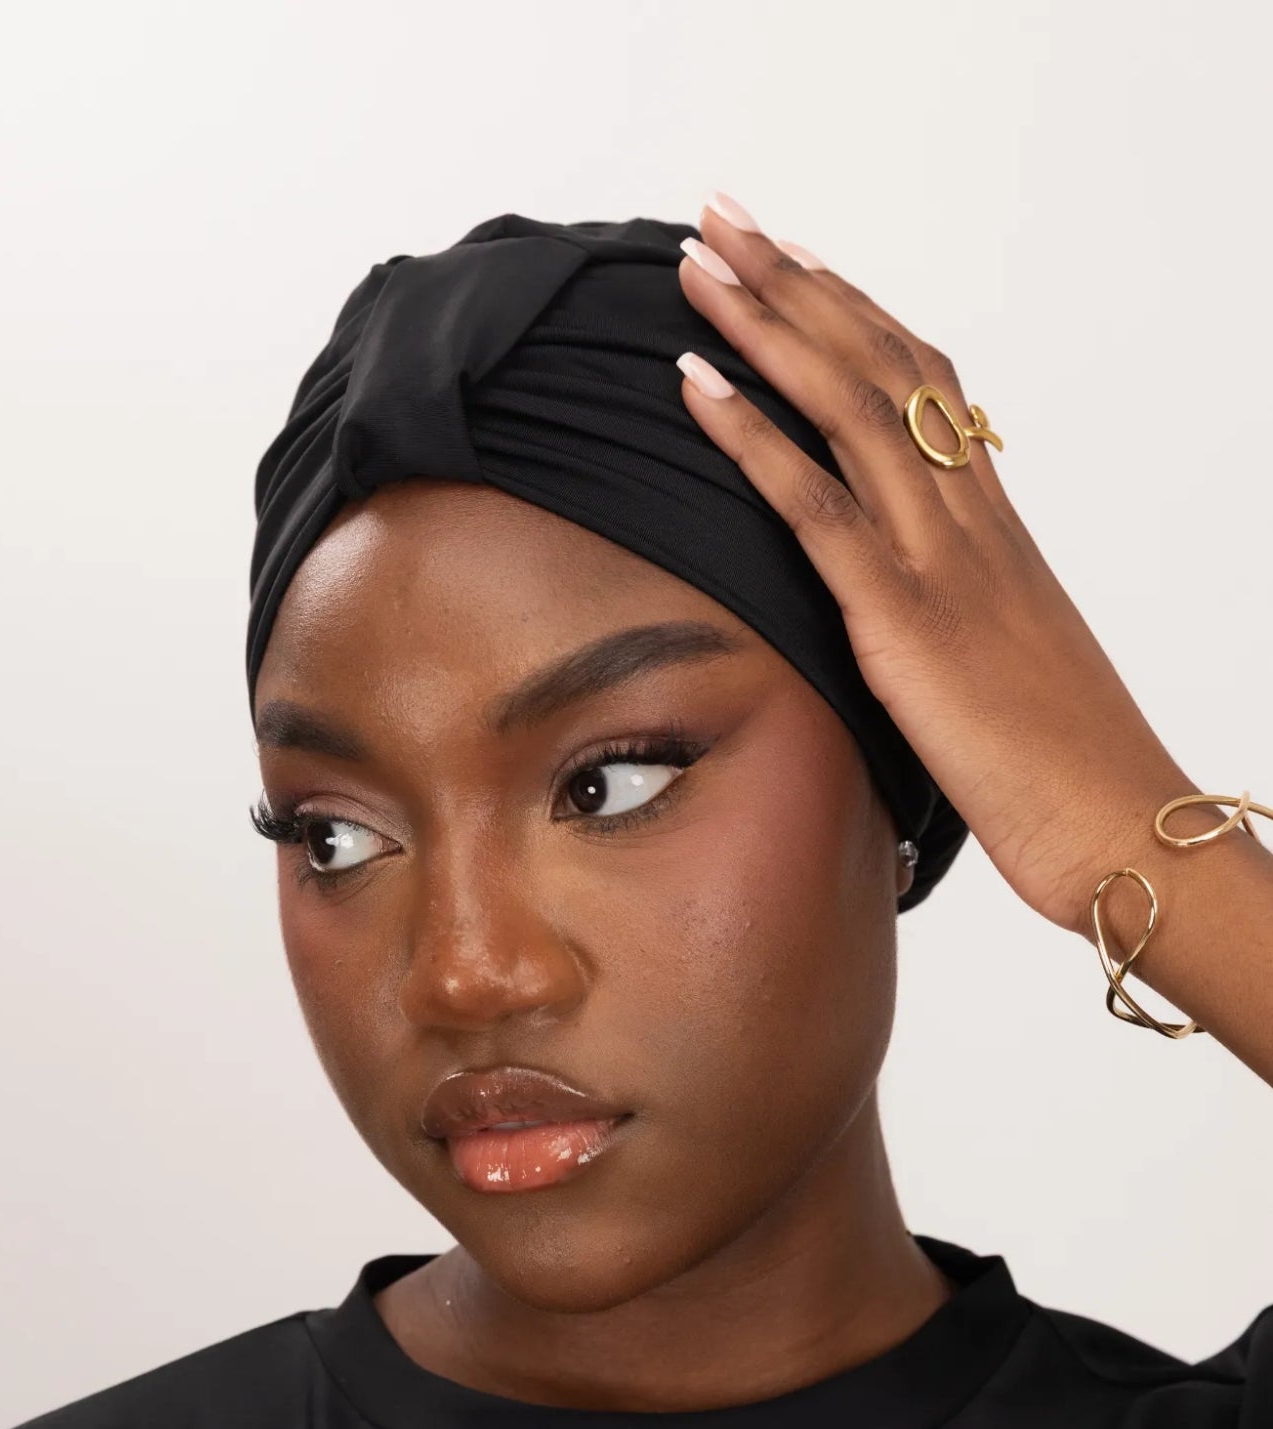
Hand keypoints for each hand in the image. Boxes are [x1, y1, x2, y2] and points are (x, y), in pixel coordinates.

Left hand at [674, 192, 1193, 936]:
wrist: (1119, 822)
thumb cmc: (1065, 767)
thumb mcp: (1002, 671)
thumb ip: (952, 622)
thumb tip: (903, 622)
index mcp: (993, 528)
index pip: (924, 385)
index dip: (855, 312)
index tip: (797, 259)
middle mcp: (969, 520)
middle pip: (880, 365)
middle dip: (797, 284)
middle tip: (727, 217)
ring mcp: (939, 561)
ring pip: (849, 406)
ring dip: (766, 325)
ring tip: (698, 263)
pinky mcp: (904, 618)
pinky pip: (817, 505)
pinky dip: (752, 437)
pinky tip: (697, 386)